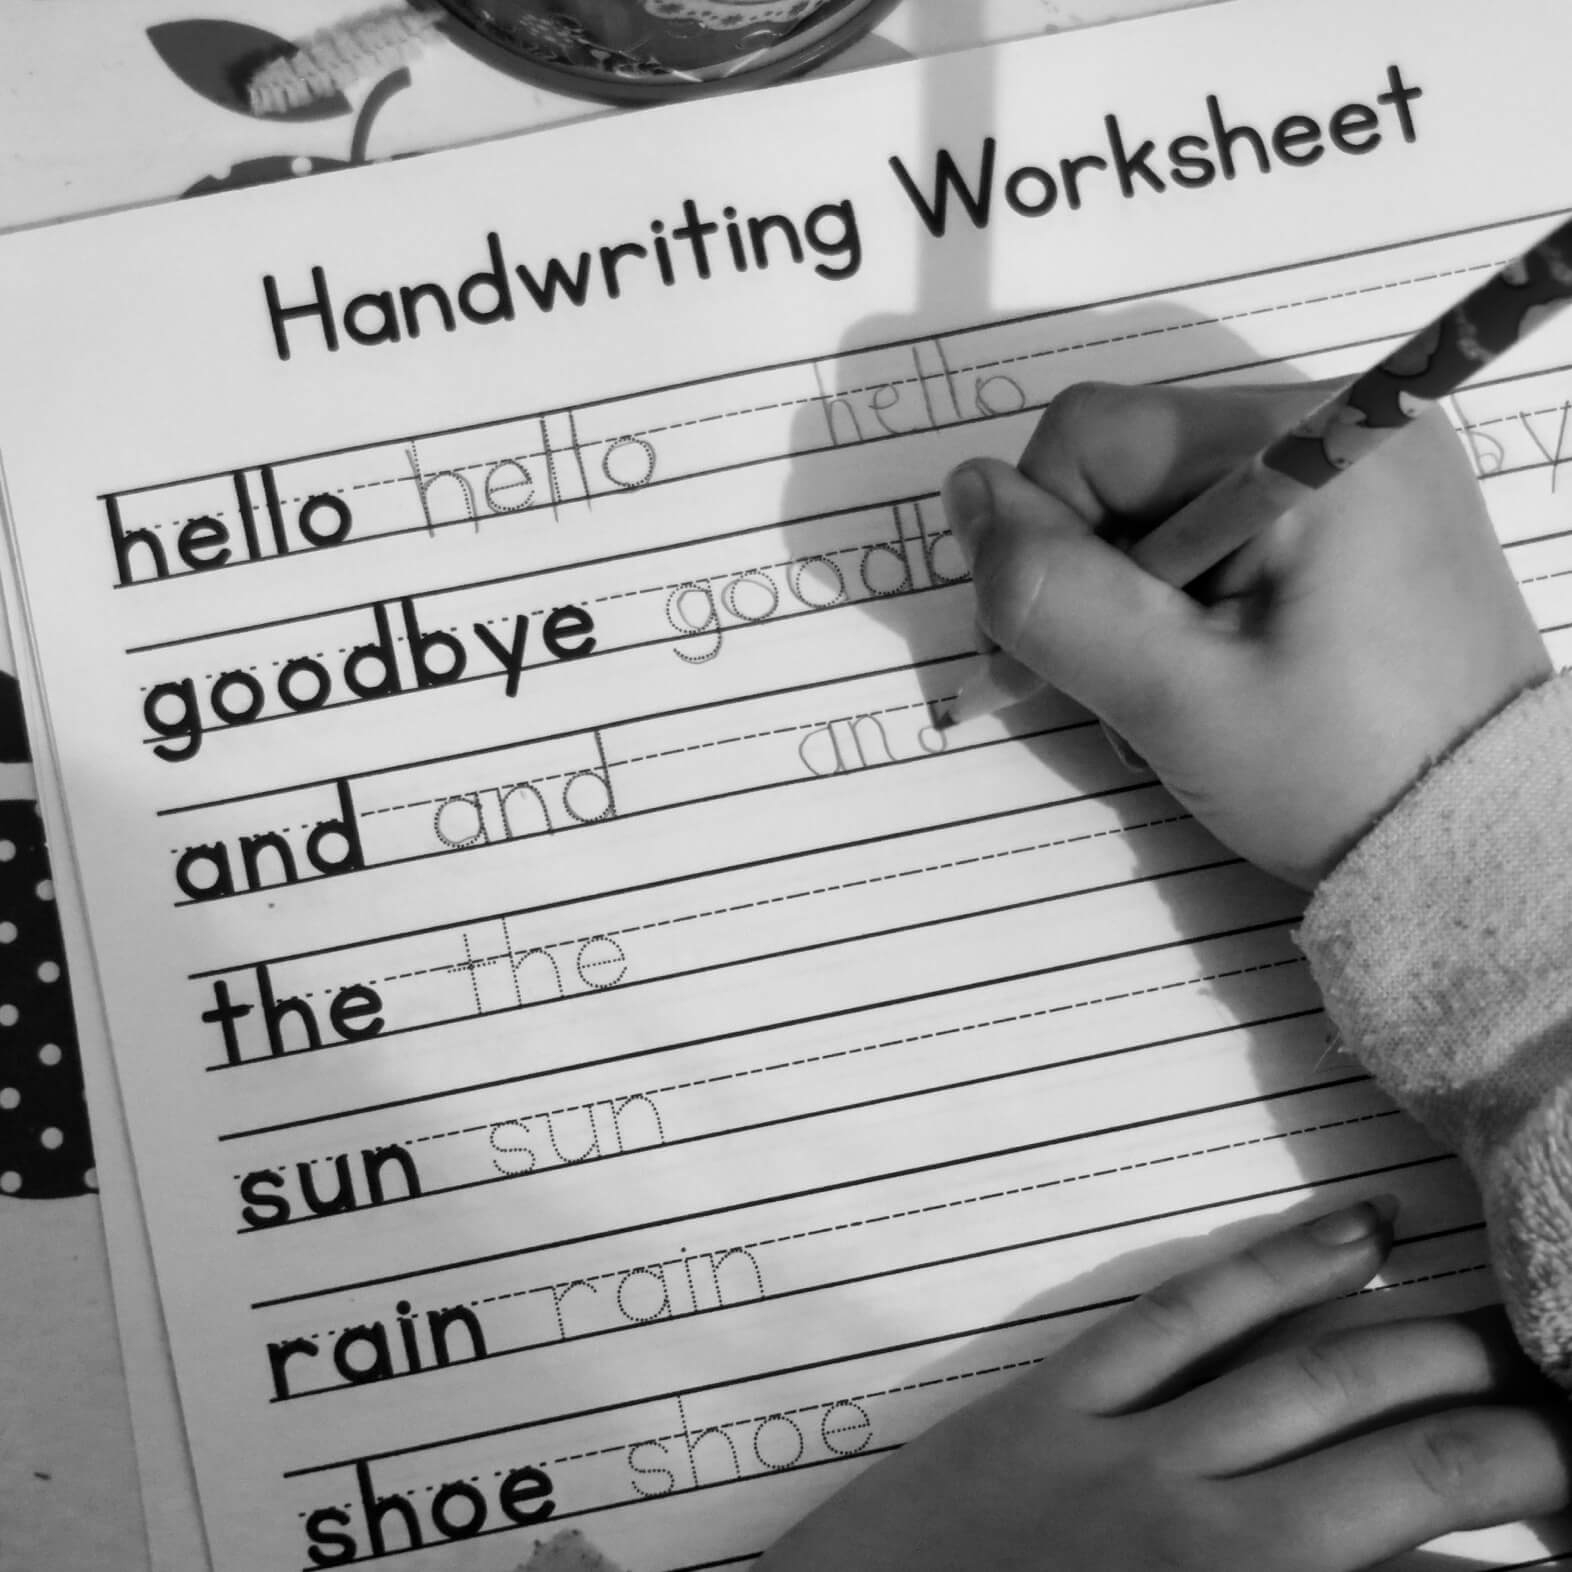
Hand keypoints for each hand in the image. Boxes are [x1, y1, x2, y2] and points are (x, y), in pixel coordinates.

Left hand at [755, 1201, 1570, 1571]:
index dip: (1530, 1560)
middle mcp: (1220, 1540)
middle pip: (1419, 1468)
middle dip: (1522, 1445)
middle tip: (1571, 1437)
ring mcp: (1138, 1451)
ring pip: (1328, 1372)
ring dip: (1441, 1351)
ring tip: (1514, 1345)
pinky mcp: (1062, 1394)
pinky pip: (1192, 1311)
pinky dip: (1287, 1265)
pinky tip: (1362, 1236)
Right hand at [944, 382, 1550, 886]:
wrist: (1485, 846)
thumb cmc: (1341, 776)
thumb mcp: (1173, 697)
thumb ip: (1052, 594)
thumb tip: (964, 494)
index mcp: (1305, 441)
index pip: (1093, 435)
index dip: (1041, 539)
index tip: (1046, 659)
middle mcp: (1337, 424)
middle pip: (1130, 465)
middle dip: (1092, 577)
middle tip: (1117, 691)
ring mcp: (1356, 471)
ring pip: (1167, 505)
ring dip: (1138, 600)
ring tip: (1178, 696)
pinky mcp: (1363, 521)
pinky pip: (1226, 530)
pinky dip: (1192, 600)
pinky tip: (1217, 673)